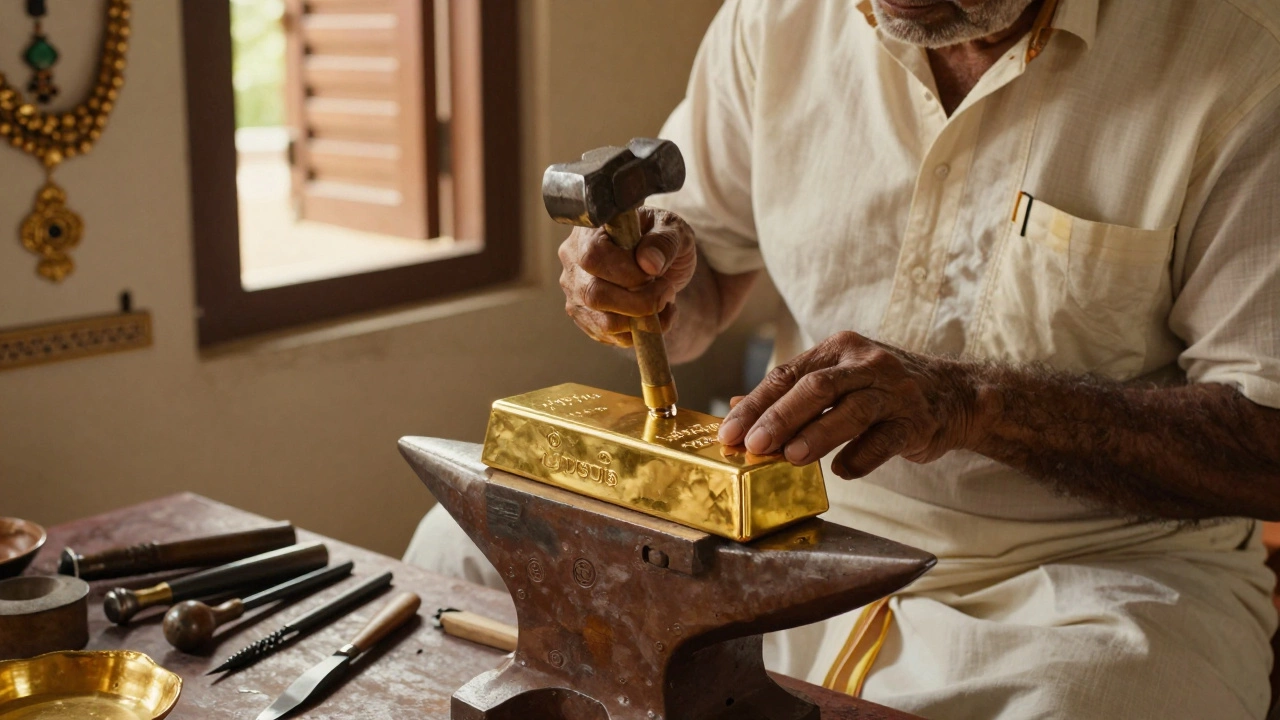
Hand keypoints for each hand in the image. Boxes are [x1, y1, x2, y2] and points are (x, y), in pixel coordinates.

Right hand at [558, 207, 697, 346]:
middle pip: (594, 294)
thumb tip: (649, 264)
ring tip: (664, 304)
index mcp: (589, 230)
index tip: (655, 273)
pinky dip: (638, 333)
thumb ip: (663, 241)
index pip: (595, 256)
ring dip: (642, 322)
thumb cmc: (660, 238)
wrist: (657, 260)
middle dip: (638, 302)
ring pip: (603, 322)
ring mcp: (575, 291)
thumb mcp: (672, 229)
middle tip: (666, 292)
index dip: (627, 273)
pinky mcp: (584, 316)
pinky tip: (655, 316)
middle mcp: (573, 261)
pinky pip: (609, 336)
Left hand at [717, 331, 985, 478]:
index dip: (755, 406)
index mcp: (837, 350)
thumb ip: (790, 394)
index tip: (728, 434)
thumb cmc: (882, 391)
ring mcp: (895, 389)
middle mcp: (866, 362)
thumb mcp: (837, 380)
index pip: (786, 374)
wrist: (954, 395)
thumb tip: (734, 406)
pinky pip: (886, 439)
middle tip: (753, 446)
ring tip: (791, 458)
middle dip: (780, 417)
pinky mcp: (917, 420)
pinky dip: (862, 456)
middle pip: (816, 387)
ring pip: (852, 409)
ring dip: (818, 434)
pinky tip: (842, 471)